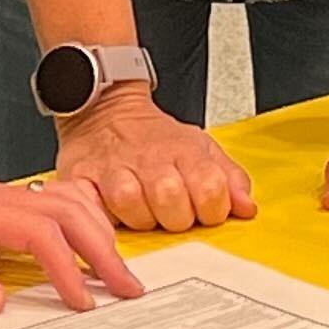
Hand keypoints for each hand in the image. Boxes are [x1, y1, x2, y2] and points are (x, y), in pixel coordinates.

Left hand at [0, 165, 144, 315]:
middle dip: (101, 249)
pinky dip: (79, 222)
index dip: (66, 266)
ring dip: (96, 234)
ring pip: (63, 203)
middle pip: (64, 212)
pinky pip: (49, 206)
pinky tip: (88, 242)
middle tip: (128, 289)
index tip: (82, 302)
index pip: (37, 232)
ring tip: (117, 272)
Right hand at [54, 87, 256, 233]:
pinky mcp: (81, 178)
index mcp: (183, 151)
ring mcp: (113, 168)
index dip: (212, 209)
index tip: (206, 213)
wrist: (105, 109)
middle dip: (176, 218)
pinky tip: (111, 216)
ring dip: (140, 219)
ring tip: (143, 214)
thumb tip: (247, 207)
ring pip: (131, 204)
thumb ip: (229, 177)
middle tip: (173, 215)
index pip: (210, 187)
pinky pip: (92, 207)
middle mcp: (149, 158)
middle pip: (170, 198)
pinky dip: (102, 217)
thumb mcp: (200, 147)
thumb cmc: (154, 137)